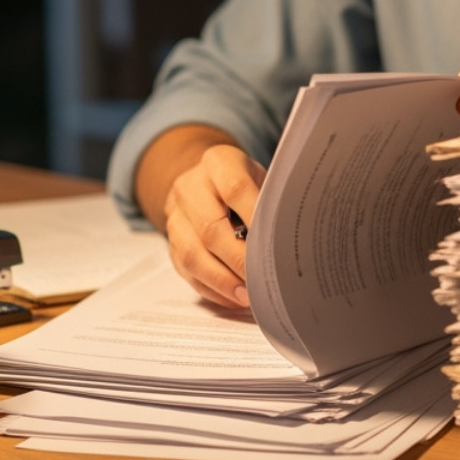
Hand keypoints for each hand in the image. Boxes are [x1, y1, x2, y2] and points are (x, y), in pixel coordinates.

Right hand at [162, 144, 266, 308]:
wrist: (205, 179)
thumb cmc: (245, 182)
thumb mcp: (261, 177)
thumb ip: (271, 201)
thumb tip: (289, 238)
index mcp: (217, 162)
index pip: (235, 189)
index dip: (255, 218)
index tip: (274, 245)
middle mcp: (190, 187)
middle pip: (210, 228)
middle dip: (239, 260)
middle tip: (263, 281)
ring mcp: (175, 215)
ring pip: (192, 254)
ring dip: (222, 280)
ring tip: (248, 297)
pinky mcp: (170, 242)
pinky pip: (186, 270)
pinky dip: (212, 288)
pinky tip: (233, 297)